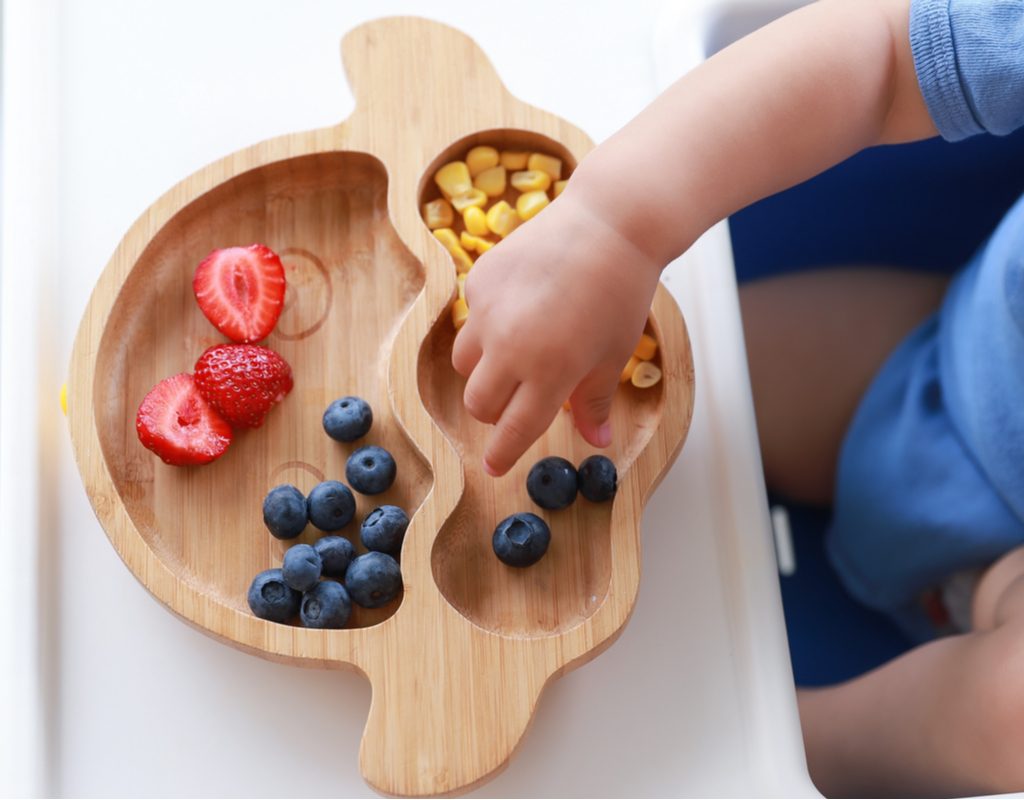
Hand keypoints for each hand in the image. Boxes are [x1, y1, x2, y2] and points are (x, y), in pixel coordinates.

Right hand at [452, 188, 661, 475]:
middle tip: (517, 398)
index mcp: (549, 372)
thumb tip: (596, 442)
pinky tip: (521, 302)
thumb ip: (593, 402)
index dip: (503, 453)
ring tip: (517, 348)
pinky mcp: (479, 280)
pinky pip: (470, 317)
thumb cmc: (620, 293)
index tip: (494, 465)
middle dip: (494, 410)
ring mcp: (488, 312)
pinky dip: (488, 322)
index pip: (513, 430)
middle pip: (478, 403)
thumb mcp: (612, 354)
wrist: (609, 222)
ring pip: (465, 362)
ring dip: (485, 368)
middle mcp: (510, 347)